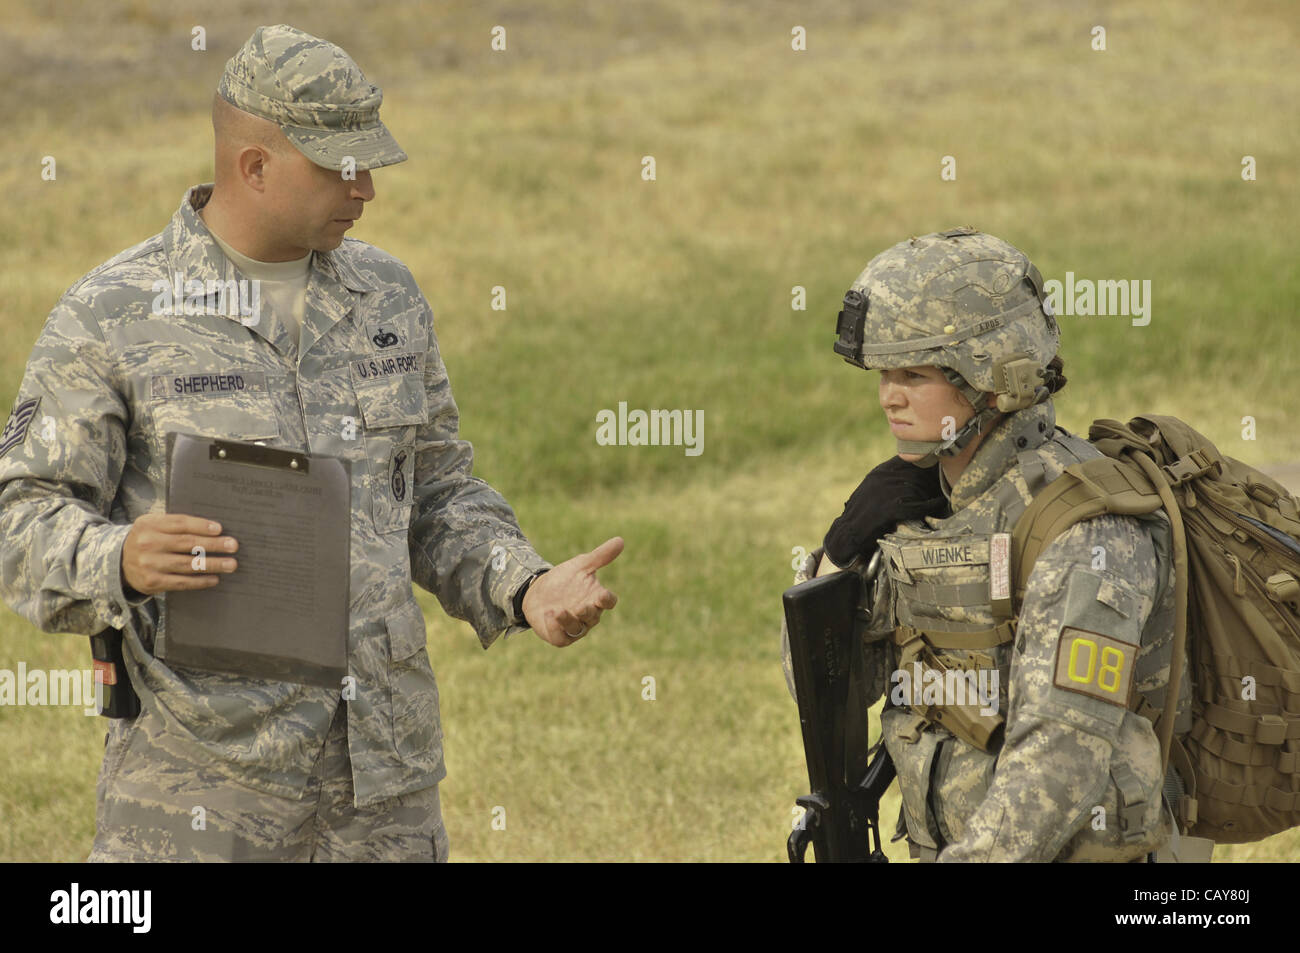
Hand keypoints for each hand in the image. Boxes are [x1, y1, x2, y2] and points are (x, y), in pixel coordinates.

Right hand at [121, 513, 238, 594]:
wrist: (117, 562)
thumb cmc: (146, 540)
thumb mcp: (153, 525)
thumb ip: (175, 524)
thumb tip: (214, 529)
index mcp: (149, 524)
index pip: (179, 523)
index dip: (201, 526)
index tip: (220, 529)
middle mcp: (147, 543)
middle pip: (187, 543)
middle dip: (213, 545)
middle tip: (233, 546)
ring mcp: (148, 564)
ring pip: (186, 564)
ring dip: (212, 565)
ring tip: (231, 564)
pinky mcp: (152, 582)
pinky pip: (181, 582)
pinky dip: (200, 581)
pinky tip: (215, 578)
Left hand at [523, 537, 622, 646]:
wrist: (538, 592)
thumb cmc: (564, 579)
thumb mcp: (581, 565)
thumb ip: (600, 556)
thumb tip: (621, 540)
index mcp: (596, 599)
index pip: (608, 601)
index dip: (607, 600)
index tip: (602, 594)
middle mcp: (588, 616)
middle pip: (593, 617)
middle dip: (587, 612)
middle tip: (580, 607)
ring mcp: (575, 628)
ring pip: (577, 628)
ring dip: (569, 620)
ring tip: (558, 610)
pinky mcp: (560, 637)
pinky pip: (561, 637)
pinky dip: (555, 628)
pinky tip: (548, 615)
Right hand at [823, 456, 947, 566]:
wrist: (847, 532)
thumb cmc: (862, 513)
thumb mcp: (872, 488)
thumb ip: (889, 478)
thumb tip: (912, 473)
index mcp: (879, 472)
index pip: (907, 460)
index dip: (924, 465)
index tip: (933, 472)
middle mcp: (882, 479)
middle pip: (916, 474)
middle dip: (930, 482)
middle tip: (940, 487)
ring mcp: (885, 493)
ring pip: (918, 489)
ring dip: (930, 494)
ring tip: (938, 498)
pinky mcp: (889, 509)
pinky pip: (916, 505)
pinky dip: (930, 505)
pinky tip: (939, 504)